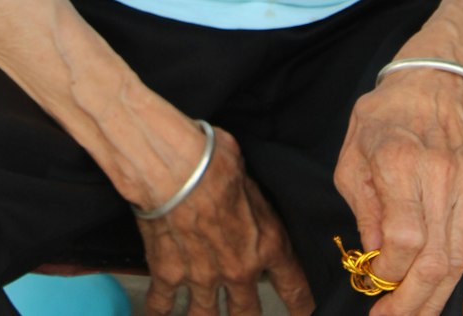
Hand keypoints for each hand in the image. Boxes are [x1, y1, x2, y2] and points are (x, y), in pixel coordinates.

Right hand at [138, 124, 313, 315]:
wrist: (177, 169)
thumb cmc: (215, 162)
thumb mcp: (248, 176)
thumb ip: (249, 197)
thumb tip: (241, 187)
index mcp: (266, 244)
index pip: (293, 285)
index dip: (301, 304)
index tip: (304, 313)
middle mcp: (237, 269)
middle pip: (248, 312)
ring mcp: (202, 277)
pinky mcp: (169, 273)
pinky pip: (162, 303)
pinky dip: (158, 310)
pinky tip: (158, 314)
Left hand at [333, 72, 462, 315]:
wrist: (437, 78)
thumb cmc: (388, 115)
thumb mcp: (354, 151)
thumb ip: (363, 206)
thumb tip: (375, 255)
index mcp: (399, 163)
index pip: (401, 241)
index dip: (387, 274)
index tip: (375, 284)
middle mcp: (440, 174)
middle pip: (432, 260)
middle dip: (410, 303)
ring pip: (460, 259)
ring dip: (438, 298)